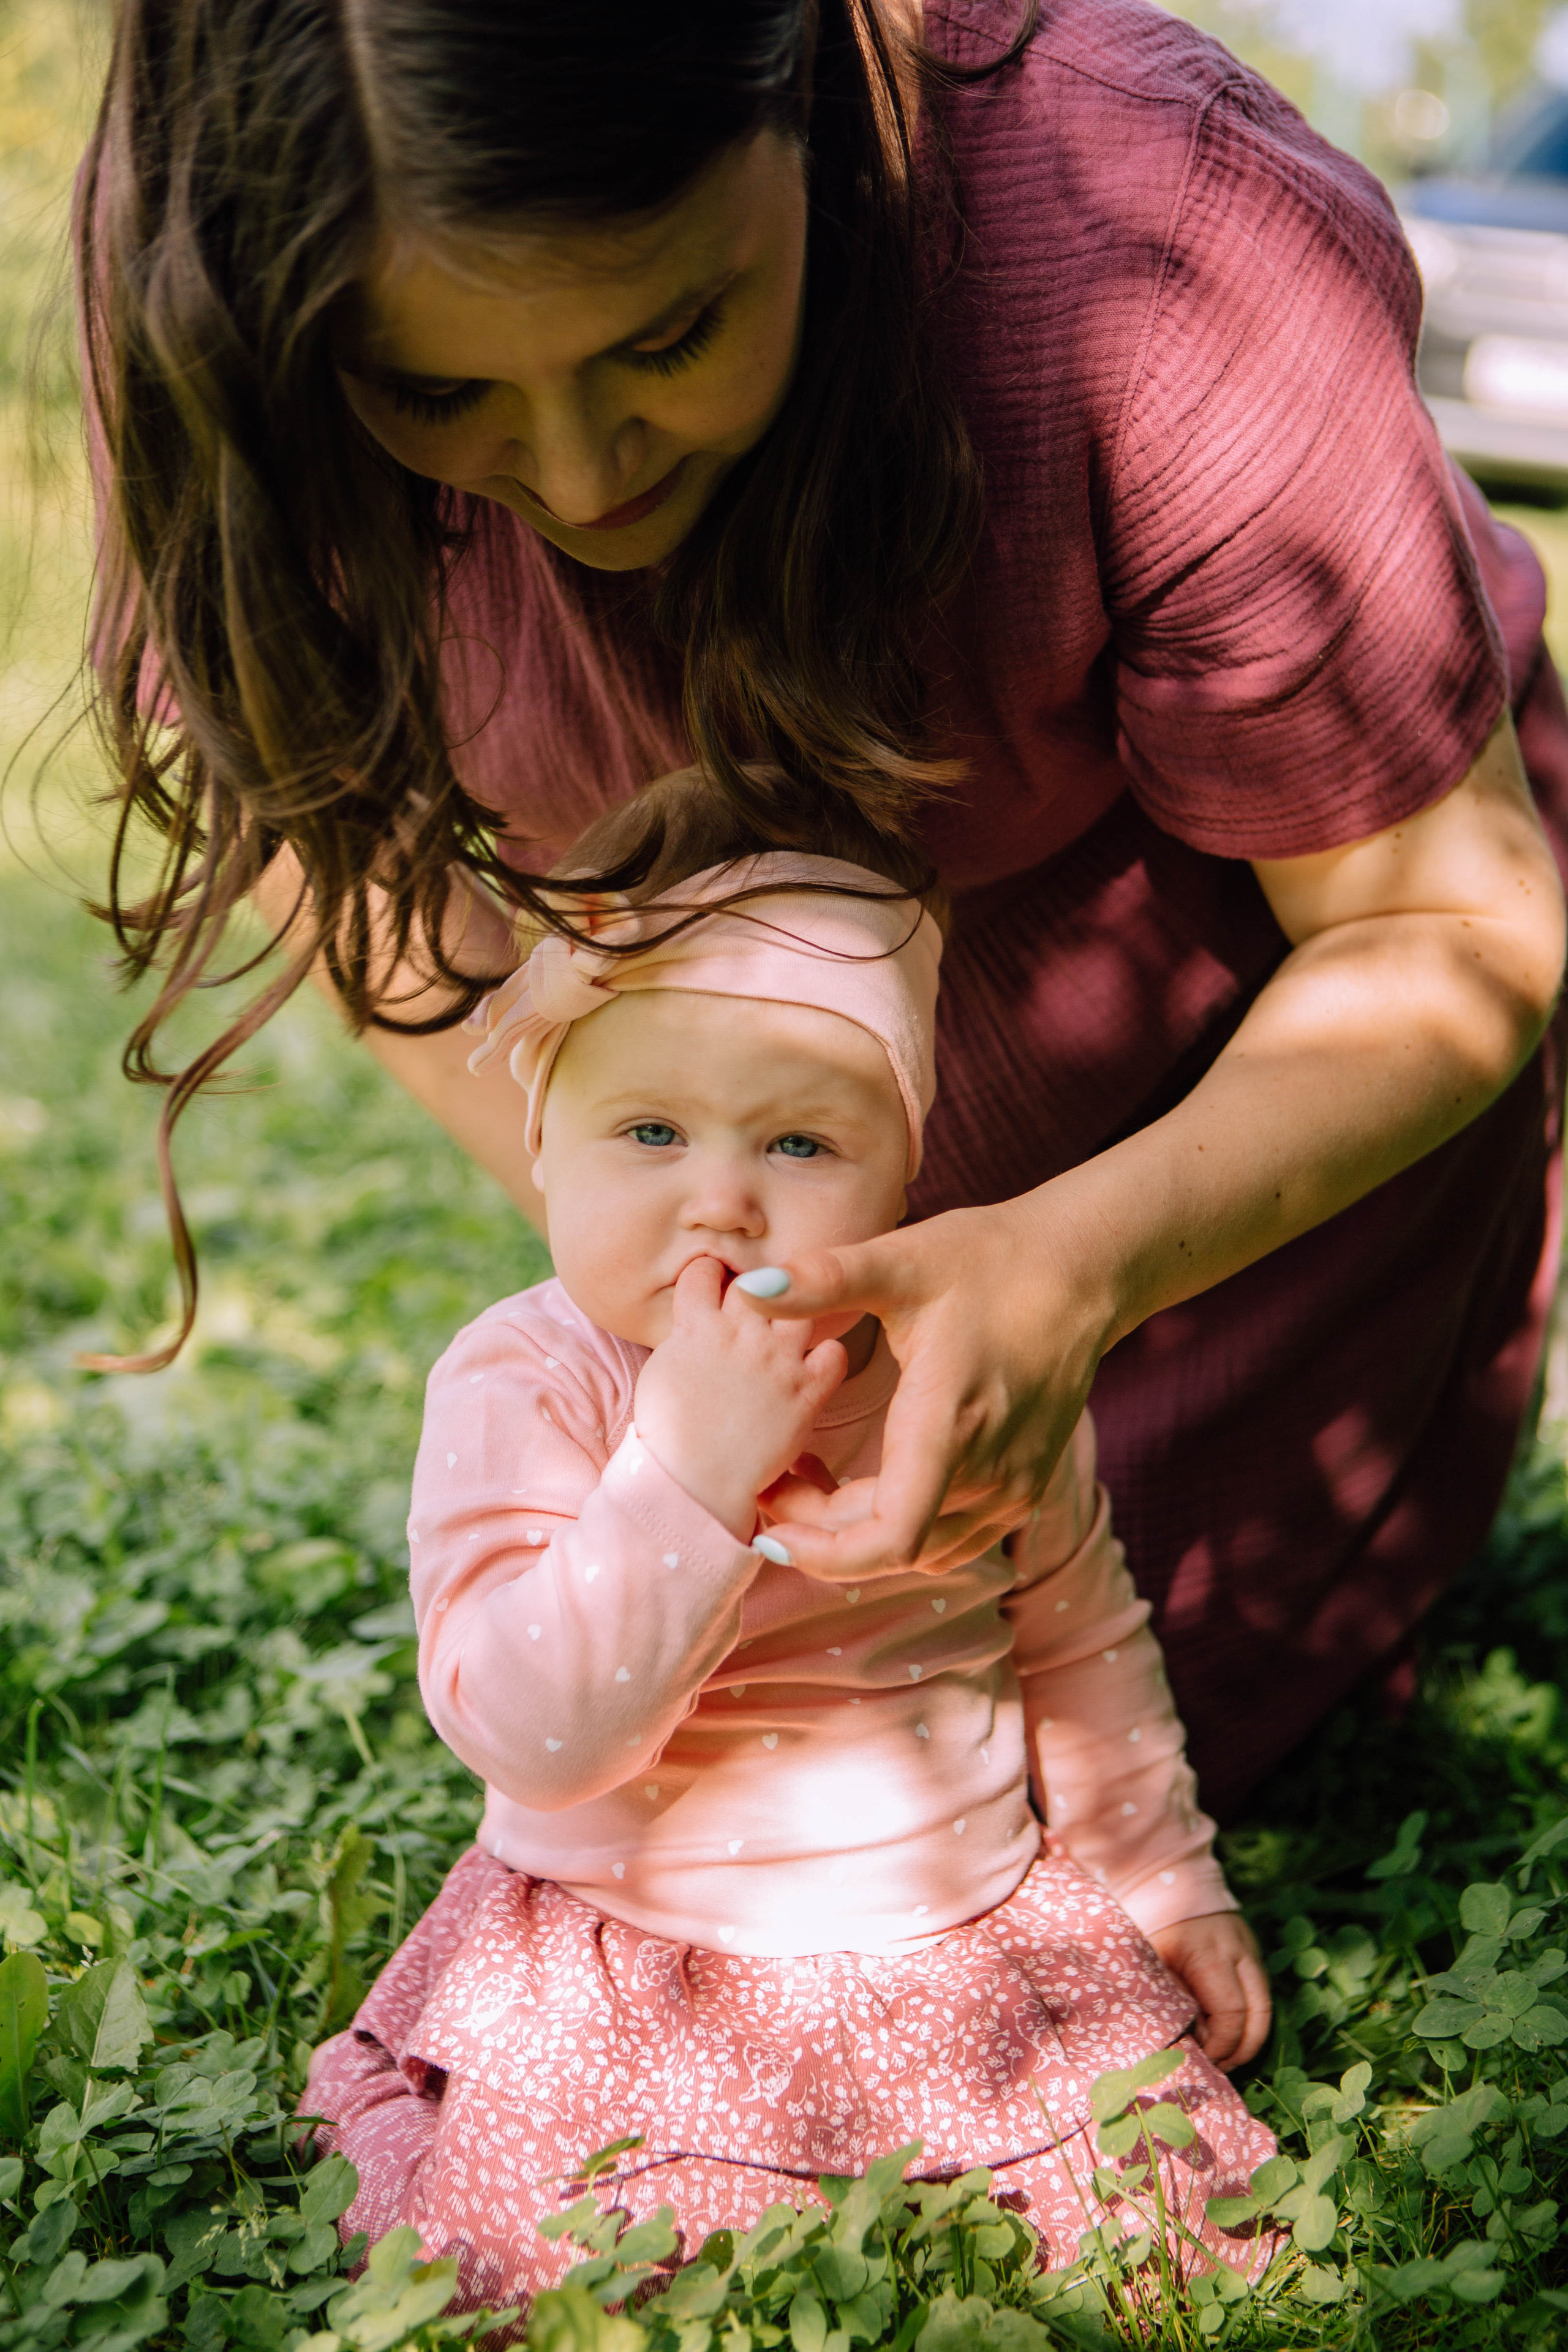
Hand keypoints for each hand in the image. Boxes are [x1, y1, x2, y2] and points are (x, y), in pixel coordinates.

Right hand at [634, 1258, 848, 1541]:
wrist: (694, 1484)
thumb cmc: (668, 1435)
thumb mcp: (660, 1373)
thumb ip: (683, 1338)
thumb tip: (696, 1324)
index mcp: (696, 1327)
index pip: (706, 1269)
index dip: (712, 1278)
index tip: (717, 1292)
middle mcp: (740, 1334)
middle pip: (759, 1282)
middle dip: (759, 1291)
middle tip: (759, 1313)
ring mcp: (776, 1361)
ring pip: (803, 1307)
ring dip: (799, 1317)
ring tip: (789, 1336)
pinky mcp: (806, 1392)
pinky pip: (836, 1353)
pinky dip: (829, 1358)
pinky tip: (815, 1369)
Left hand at [735, 1194, 1112, 1576]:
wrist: (1082, 1269)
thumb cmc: (990, 1261)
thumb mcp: (902, 1261)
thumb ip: (825, 1279)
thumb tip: (748, 1285)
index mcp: (950, 1424)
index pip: (889, 1538)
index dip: (822, 1554)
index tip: (768, 1529)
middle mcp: (989, 1472)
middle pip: (891, 1547)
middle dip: (818, 1529)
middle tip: (772, 1478)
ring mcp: (1014, 1486)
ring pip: (922, 1549)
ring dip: (858, 1533)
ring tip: (809, 1481)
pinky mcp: (1025, 1485)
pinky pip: (953, 1537)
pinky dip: (902, 1525)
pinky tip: (867, 1483)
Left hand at [1147, 1911, 1270, 2070]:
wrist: (1167, 1876)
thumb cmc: (1151, 1921)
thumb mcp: (1153, 1964)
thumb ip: (1174, 2002)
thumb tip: (1194, 2043)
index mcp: (1211, 1956)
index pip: (1231, 2014)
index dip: (1222, 2045)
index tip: (1204, 2059)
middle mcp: (1239, 1953)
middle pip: (1260, 2015)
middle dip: (1244, 2048)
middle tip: (1221, 2067)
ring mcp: (1250, 1949)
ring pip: (1265, 2005)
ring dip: (1250, 2035)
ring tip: (1226, 2054)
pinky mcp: (1251, 1948)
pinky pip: (1259, 1989)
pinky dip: (1250, 2014)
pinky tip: (1228, 2027)